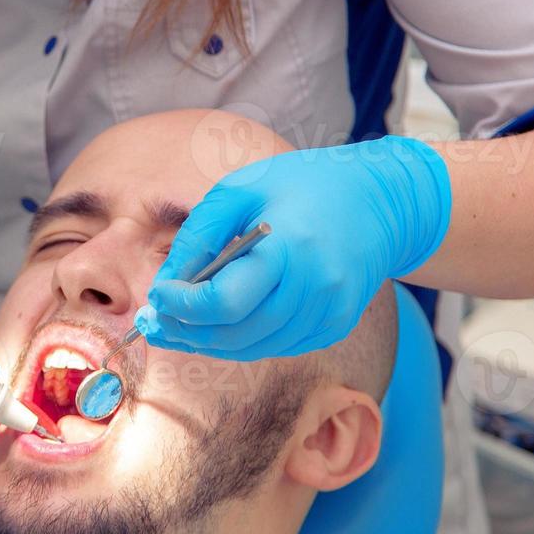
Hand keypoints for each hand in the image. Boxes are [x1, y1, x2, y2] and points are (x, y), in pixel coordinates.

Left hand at [137, 136, 450, 359]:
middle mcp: (315, 290)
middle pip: (235, 334)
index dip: (182, 306)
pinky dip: (240, 340)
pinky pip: (275, 346)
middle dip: (186, 332)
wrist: (381, 201)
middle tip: (153, 321)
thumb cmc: (302, 185)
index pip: (225, 302)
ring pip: (252, 348)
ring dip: (208, 342)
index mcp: (292, 249)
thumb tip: (167, 284)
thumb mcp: (242, 189)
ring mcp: (329, 314)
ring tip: (175, 325)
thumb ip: (201, 235)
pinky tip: (218, 323)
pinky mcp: (333, 327)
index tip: (156, 295)